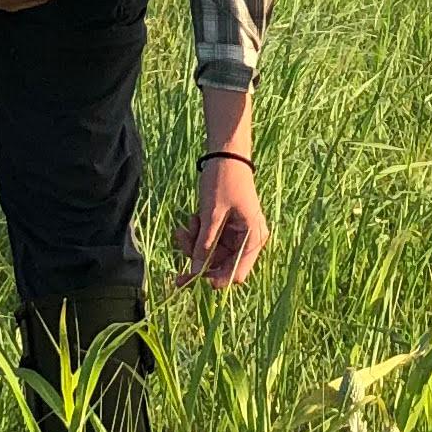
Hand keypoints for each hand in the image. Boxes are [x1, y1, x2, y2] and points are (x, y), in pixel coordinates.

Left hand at [174, 153, 267, 287]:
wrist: (225, 153)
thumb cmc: (224, 180)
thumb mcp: (211, 214)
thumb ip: (205, 244)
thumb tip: (195, 272)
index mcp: (253, 238)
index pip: (236, 273)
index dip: (215, 278)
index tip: (192, 277)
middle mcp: (249, 240)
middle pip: (221, 264)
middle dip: (198, 257)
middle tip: (179, 248)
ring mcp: (238, 234)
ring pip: (212, 253)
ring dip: (195, 244)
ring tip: (184, 227)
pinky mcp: (227, 227)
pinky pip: (210, 240)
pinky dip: (199, 234)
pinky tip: (192, 218)